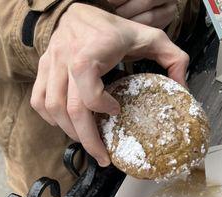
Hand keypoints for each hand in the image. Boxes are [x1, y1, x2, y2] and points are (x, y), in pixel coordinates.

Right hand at [31, 4, 188, 166]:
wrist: (76, 9)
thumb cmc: (113, 28)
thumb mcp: (150, 37)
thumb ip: (172, 58)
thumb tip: (182, 88)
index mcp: (93, 50)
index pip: (87, 86)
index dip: (101, 106)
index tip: (117, 112)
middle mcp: (66, 58)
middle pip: (70, 109)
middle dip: (88, 140)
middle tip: (103, 157)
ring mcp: (51, 65)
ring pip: (52, 110)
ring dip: (71, 132)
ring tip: (89, 143)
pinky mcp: (42, 71)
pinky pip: (39, 102)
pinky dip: (51, 119)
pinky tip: (67, 125)